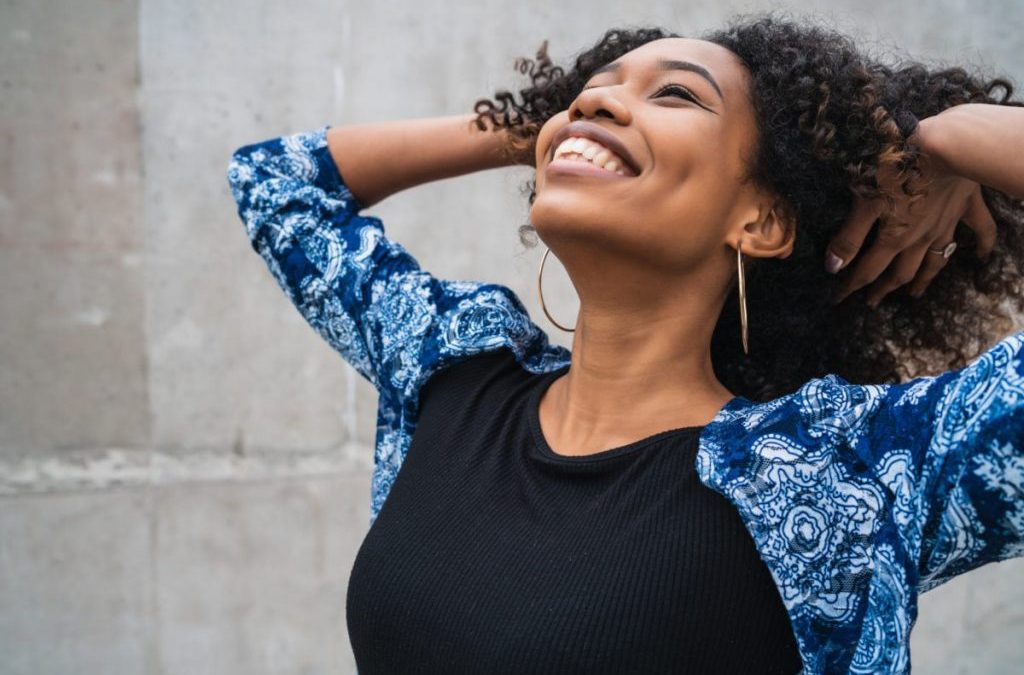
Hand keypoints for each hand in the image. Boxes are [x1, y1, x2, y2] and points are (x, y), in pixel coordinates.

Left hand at [827, 116, 997, 306]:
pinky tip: (981, 256)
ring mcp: (946, 223)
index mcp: (894, 237)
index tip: (839, 300)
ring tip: (914, 294)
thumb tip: (833, 269)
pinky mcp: (966, 204)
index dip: (851, 286)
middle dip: (884, 288)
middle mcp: (921, 237)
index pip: (868, 270)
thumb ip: (849, 237)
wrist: (945, 145)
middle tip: (873, 302)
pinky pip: (980, 229)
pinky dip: (982, 245)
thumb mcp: (863, 201)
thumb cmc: (896, 167)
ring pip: (936, 260)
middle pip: (901, 271)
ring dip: (924, 279)